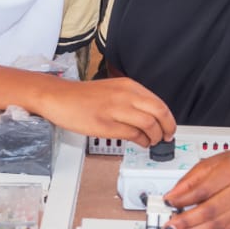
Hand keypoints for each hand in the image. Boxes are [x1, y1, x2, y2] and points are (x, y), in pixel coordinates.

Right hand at [36, 77, 175, 147]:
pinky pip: (132, 134)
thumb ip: (132, 100)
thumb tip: (151, 116)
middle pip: (158, 113)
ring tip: (152, 142)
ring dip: (154, 137)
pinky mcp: (105, 124)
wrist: (59, 97)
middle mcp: (124, 95)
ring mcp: (115, 110)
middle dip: (167, 128)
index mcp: (128, 86)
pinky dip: (140, 141)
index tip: (170, 127)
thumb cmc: (83, 96)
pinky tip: (139, 142)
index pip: (159, 103)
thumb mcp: (113, 89)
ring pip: (148, 125)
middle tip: (167, 137)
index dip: (169, 119)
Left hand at [162, 147, 229, 228]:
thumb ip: (190, 180)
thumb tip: (171, 196)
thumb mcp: (211, 163)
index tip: (167, 203)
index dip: (183, 199)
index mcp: (229, 172)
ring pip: (216, 225)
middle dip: (186, 222)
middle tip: (169, 227)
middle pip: (209, 211)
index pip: (202, 190)